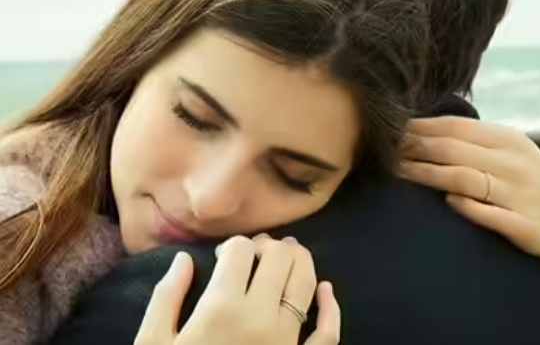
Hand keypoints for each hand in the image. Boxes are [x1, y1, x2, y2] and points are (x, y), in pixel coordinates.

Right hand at [134, 234, 340, 344]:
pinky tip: (326, 290)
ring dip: (301, 263)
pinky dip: (331, 308)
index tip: (226, 257)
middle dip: (270, 247)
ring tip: (289, 256)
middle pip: (279, 259)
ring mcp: (287, 342)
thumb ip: (166, 298)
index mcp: (220, 309)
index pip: (241, 252)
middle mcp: (260, 318)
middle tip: (258, 254)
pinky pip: (327, 333)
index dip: (235, 247)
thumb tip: (183, 259)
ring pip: (306, 284)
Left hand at [397, 116, 539, 259]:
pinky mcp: (524, 226)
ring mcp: (519, 195)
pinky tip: (448, 202)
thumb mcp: (509, 149)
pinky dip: (467, 206)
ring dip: (428, 175)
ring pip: (466, 179)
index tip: (392, 130)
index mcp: (508, 140)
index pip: (456, 128)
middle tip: (385, 151)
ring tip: (400, 173)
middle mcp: (513, 164)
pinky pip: (490, 215)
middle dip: (416, 149)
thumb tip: (422, 128)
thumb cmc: (527, 178)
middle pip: (455, 151)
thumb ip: (474, 139)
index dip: (421, 128)